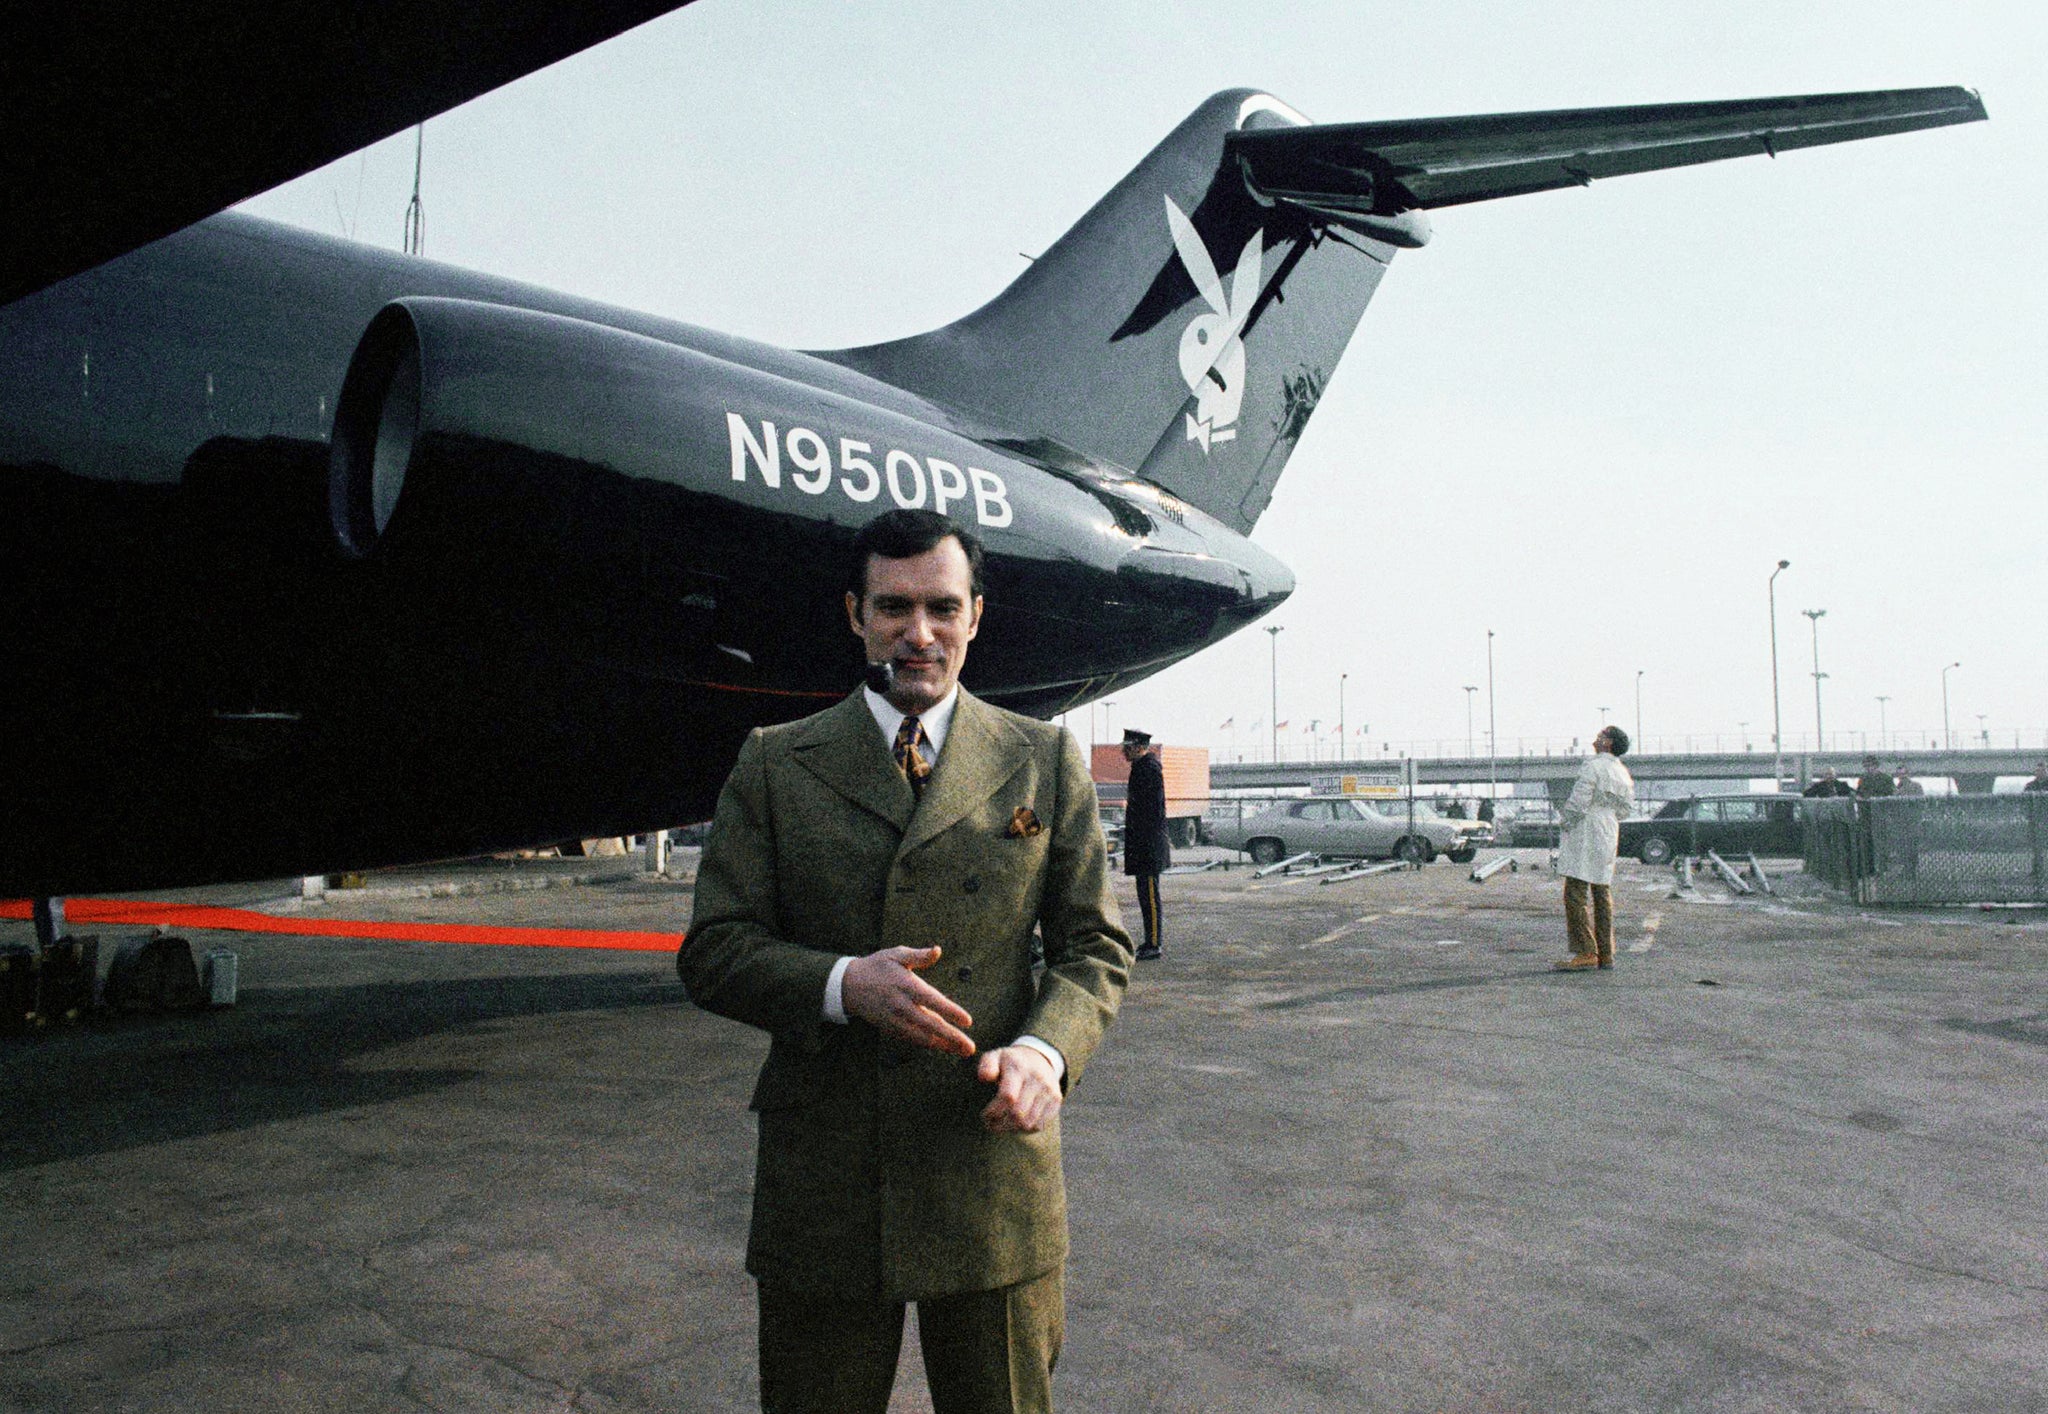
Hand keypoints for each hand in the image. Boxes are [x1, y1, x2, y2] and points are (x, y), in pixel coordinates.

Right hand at [842, 946, 974, 1056]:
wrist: (848, 985)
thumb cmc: (877, 966)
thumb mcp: (896, 954)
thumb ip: (919, 955)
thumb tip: (938, 950)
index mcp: (906, 985)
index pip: (933, 1001)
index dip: (951, 1012)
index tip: (968, 1021)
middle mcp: (901, 1005)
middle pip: (930, 1025)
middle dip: (951, 1037)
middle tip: (970, 1047)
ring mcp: (895, 1019)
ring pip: (921, 1037)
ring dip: (943, 1045)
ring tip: (961, 1051)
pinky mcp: (890, 1028)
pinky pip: (911, 1039)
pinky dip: (928, 1044)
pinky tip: (943, 1047)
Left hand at [976, 1046, 1061, 1133]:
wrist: (1040, 1058)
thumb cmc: (1010, 1062)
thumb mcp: (996, 1056)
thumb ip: (986, 1065)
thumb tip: (984, 1078)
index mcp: (1018, 1067)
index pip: (1008, 1096)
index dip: (994, 1111)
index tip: (985, 1115)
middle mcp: (1037, 1078)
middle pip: (1018, 1113)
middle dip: (1000, 1123)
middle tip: (990, 1123)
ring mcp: (1048, 1090)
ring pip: (1028, 1123)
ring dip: (1011, 1129)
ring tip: (1001, 1125)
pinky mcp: (1056, 1100)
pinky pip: (1039, 1125)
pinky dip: (1025, 1129)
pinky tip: (1015, 1123)